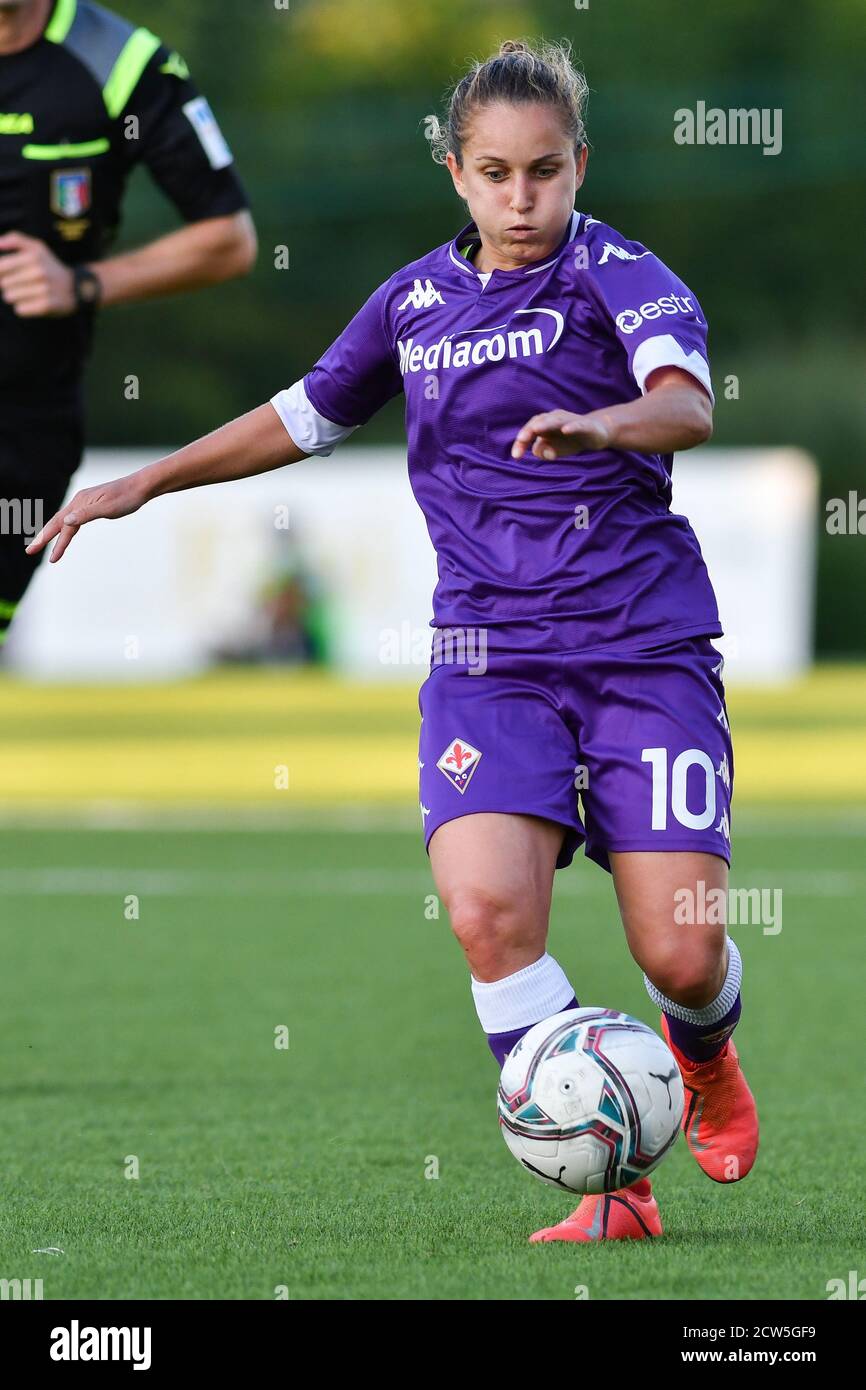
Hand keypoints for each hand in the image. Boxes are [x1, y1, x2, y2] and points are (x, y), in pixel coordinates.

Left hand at [0, 231, 76, 316]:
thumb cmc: (49, 266)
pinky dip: (23, 307)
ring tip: (27, 293)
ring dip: (14, 296)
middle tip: (22, 283)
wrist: (75, 289)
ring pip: (9, 297)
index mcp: (33, 256)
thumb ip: (16, 239)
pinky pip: (20, 309)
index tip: (8, 273)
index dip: (1, 272)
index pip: (0, 267)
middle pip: (3, 283)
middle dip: (8, 285)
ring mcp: (43, 290)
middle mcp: (39, 272)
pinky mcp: (46, 306)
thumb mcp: (37, 248)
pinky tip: (33, 302)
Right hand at [26, 475, 149, 562]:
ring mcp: (85, 502)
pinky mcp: (93, 504)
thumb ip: (86, 514)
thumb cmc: (127, 498)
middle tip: (30, 551)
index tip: (45, 556)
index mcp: (80, 502)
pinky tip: (67, 534)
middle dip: (44, 538)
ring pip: (66, 521)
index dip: (52, 541)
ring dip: (56, 536)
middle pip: (57, 522)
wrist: (141, 487)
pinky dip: (68, 529)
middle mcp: (79, 501)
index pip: (61, 525)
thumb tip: (66, 521)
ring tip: (48, 549)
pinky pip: (75, 519)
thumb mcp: (108, 508)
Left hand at [511, 409, 611, 460]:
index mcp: (545, 424)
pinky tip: (565, 430)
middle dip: (529, 430)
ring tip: (536, 429)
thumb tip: (538, 452)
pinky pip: (578, 425)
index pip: (529, 431)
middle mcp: (555, 419)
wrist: (596, 433)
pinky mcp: (585, 425)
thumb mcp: (554, 449)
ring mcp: (570, 420)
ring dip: (546, 424)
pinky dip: (571, 426)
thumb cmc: (570, 440)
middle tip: (521, 439)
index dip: (521, 442)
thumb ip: (543, 451)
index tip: (516, 456)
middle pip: (539, 422)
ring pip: (556, 420)